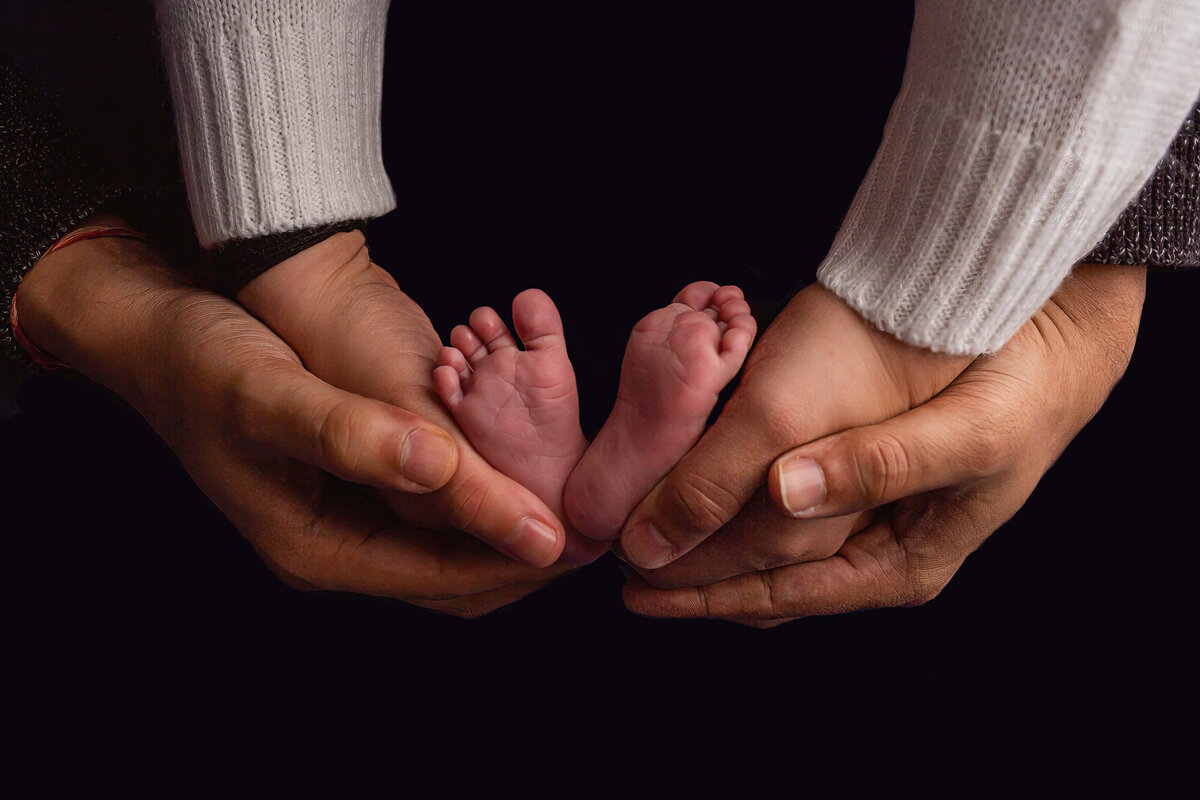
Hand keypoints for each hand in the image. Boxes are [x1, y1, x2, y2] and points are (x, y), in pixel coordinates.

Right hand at [237, 231, 607, 567]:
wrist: (157, 332)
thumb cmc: (202, 363)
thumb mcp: (270, 394)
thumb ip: (354, 435)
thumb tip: (445, 471)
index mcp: (316, 547)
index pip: (443, 578)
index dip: (518, 557)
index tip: (584, 533)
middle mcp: (337, 545)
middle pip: (458, 578)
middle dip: (527, 557)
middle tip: (600, 522)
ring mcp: (349, 518)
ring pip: (453, 545)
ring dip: (512, 526)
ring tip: (577, 494)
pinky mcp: (359, 483)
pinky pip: (439, 510)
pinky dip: (485, 495)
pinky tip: (525, 460)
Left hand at [622, 263, 1146, 622]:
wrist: (1058, 342)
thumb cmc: (1020, 391)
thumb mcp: (962, 433)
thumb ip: (875, 466)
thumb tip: (781, 496)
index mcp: (903, 568)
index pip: (782, 596)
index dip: (705, 595)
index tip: (638, 586)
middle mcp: (879, 555)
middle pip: (765, 581)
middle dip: (694, 578)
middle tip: (620, 562)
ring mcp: (866, 520)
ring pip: (765, 547)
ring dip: (704, 542)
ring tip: (641, 529)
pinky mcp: (854, 478)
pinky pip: (778, 507)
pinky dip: (730, 503)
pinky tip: (690, 488)